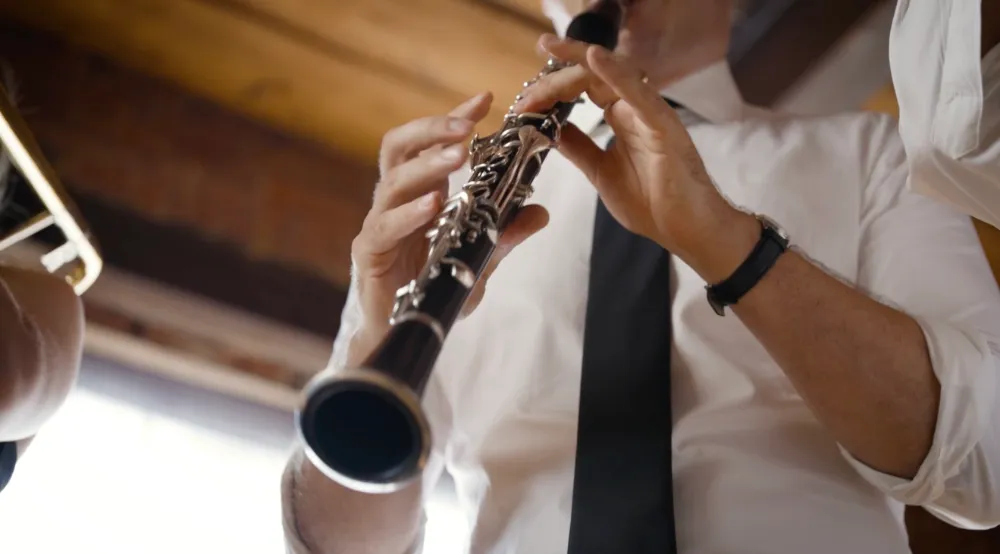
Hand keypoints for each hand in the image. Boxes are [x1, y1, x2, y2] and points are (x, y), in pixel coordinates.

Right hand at [350, 93, 548, 352]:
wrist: (405, 332)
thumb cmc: (436, 288)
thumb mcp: (478, 260)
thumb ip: (503, 236)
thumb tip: (541, 212)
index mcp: (420, 192)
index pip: (430, 143)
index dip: (453, 119)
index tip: (484, 99)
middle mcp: (395, 201)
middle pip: (399, 148)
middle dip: (431, 130)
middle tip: (465, 126)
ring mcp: (378, 225)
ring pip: (392, 182)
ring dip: (427, 167)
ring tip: (459, 158)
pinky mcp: (369, 253)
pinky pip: (384, 227)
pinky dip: (409, 214)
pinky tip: (434, 205)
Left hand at [517, 35, 758, 280]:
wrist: (684, 230)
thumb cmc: (652, 203)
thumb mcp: (600, 172)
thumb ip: (579, 147)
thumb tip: (550, 129)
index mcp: (621, 116)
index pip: (584, 86)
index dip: (553, 86)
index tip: (523, 100)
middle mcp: (636, 108)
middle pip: (593, 74)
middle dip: (556, 74)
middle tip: (526, 88)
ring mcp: (650, 114)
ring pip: (612, 74)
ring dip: (577, 65)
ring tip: (550, 53)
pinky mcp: (663, 126)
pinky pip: (639, 94)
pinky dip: (616, 74)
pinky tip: (594, 58)